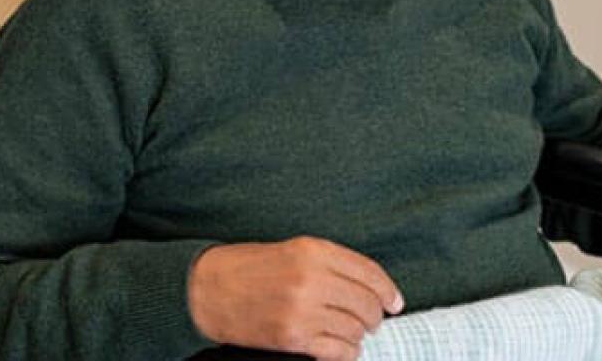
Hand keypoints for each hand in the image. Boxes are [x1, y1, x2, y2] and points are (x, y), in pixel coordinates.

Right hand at [188, 237, 403, 359]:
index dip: (388, 291)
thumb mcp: (292, 251)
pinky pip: (340, 352)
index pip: (369, 273)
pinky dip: (345, 352)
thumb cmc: (249, 268)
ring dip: (355, 335)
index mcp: (312, 250)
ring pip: (356, 330)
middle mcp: (311, 278)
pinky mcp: (293, 338)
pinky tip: (335, 346)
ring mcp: (303, 310)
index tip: (394, 303)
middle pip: (367, 305)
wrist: (207, 289)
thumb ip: (332, 265)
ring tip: (342, 331)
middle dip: (372, 316)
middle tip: (366, 319)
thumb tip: (376, 291)